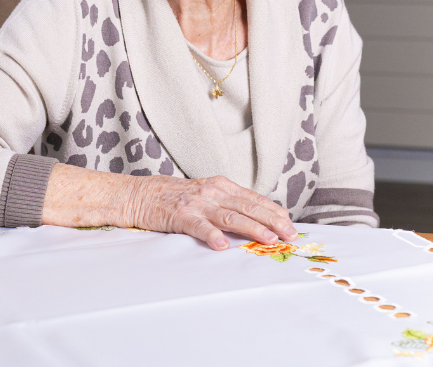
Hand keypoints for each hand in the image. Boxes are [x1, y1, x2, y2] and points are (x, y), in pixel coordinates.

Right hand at [123, 174, 297, 250]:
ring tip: (268, 239)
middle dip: (272, 221)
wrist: (141, 195)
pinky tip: (222, 245)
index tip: (291, 226)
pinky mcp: (180, 216)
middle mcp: (213, 192)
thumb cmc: (177, 198)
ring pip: (230, 217)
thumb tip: (260, 219)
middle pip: (248, 207)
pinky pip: (199, 227)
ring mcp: (197, 204)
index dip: (275, 212)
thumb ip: (230, 204)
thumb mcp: (208, 195)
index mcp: (222, 186)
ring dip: (252, 228)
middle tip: (289, 236)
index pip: (255, 199)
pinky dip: (212, 236)